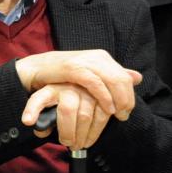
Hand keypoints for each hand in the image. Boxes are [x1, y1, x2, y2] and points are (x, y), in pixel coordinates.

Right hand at [15, 50, 141, 119]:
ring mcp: (85, 61)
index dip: (129, 95)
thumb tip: (138, 77)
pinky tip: (106, 109)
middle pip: (122, 79)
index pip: (125, 76)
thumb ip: (111, 76)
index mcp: (102, 57)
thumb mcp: (89, 74)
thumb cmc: (60, 75)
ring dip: (118, 100)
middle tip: (123, 116)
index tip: (126, 111)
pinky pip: (96, 83)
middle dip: (126, 99)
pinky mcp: (74, 68)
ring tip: (116, 115)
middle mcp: (97, 57)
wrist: (34, 69)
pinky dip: (104, 97)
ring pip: (113, 81)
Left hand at [21, 83, 111, 150]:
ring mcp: (85, 90)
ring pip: (85, 115)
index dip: (32, 110)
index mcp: (49, 90)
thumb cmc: (60, 104)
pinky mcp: (101, 96)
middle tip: (67, 143)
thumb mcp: (47, 110)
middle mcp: (67, 87)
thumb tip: (43, 131)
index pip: (38, 99)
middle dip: (68, 132)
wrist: (78, 89)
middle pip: (67, 110)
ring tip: (77, 145)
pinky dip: (95, 132)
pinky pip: (101, 115)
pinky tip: (88, 141)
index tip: (27, 121)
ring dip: (82, 136)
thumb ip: (43, 120)